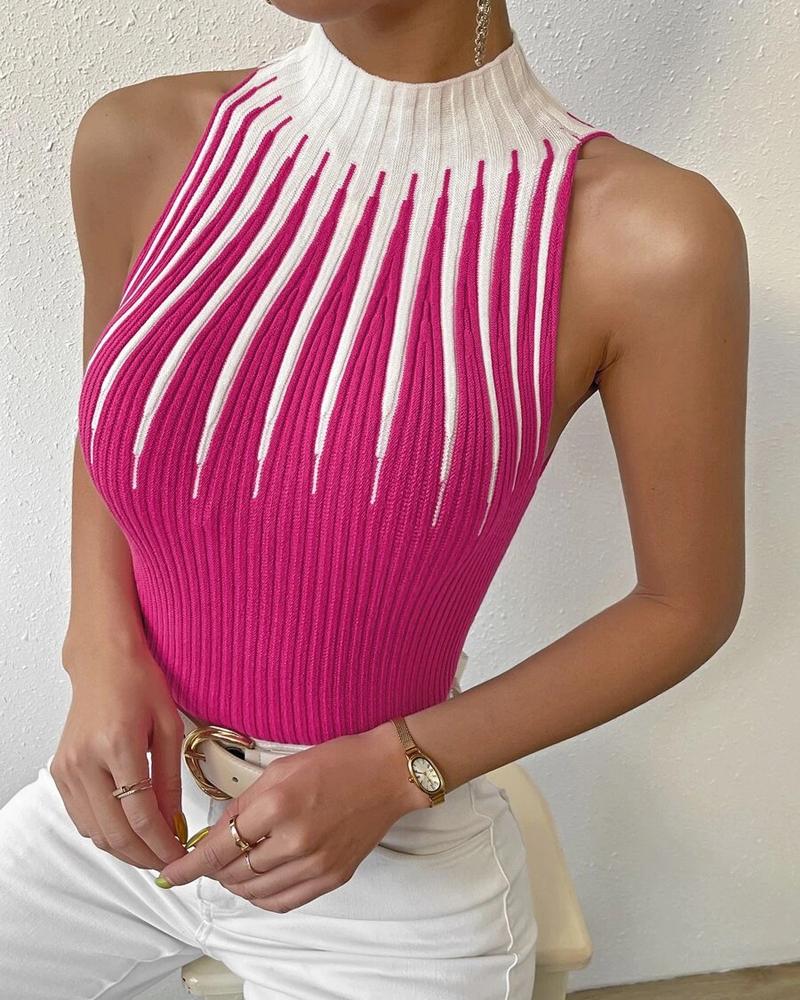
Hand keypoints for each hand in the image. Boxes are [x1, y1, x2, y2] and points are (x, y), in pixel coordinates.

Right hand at [52, 634, 189, 869]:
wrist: (103, 661)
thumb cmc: (139, 683)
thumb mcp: (170, 727)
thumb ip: (170, 779)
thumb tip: (174, 823)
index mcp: (117, 745)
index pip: (140, 816)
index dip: (162, 843)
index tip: (180, 854)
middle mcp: (85, 761)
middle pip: (115, 833)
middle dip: (145, 855)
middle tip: (169, 859)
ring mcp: (67, 769)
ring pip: (95, 833)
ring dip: (125, 849)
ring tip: (153, 847)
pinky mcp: (60, 773)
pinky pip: (82, 818)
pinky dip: (106, 833)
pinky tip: (129, 830)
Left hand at [156, 720, 429, 910]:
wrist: (387, 773)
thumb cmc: (336, 761)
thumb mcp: (279, 768)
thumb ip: (244, 803)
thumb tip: (215, 833)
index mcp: (277, 805)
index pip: (218, 847)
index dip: (188, 865)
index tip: (169, 874)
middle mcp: (294, 840)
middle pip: (234, 872)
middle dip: (212, 869)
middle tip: (206, 859)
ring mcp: (315, 863)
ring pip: (255, 891)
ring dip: (234, 884)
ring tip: (230, 869)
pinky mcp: (332, 877)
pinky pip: (284, 902)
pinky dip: (261, 897)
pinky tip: (256, 883)